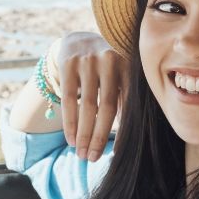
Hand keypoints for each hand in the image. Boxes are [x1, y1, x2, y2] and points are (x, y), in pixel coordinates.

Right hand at [53, 31, 130, 161]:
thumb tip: (128, 139)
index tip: (117, 153)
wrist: (79, 40)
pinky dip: (70, 122)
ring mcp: (89, 60)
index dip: (124, 131)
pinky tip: (70, 139)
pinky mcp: (69, 63)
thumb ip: (125, 101)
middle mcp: (111, 60)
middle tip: (93, 158)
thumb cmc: (105, 68)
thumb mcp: (119, 78)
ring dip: (83, 134)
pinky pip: (69, 99)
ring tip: (81, 154)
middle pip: (107, 107)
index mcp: (129, 66)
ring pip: (88, 106)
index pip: (129, 104)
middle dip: (99, 137)